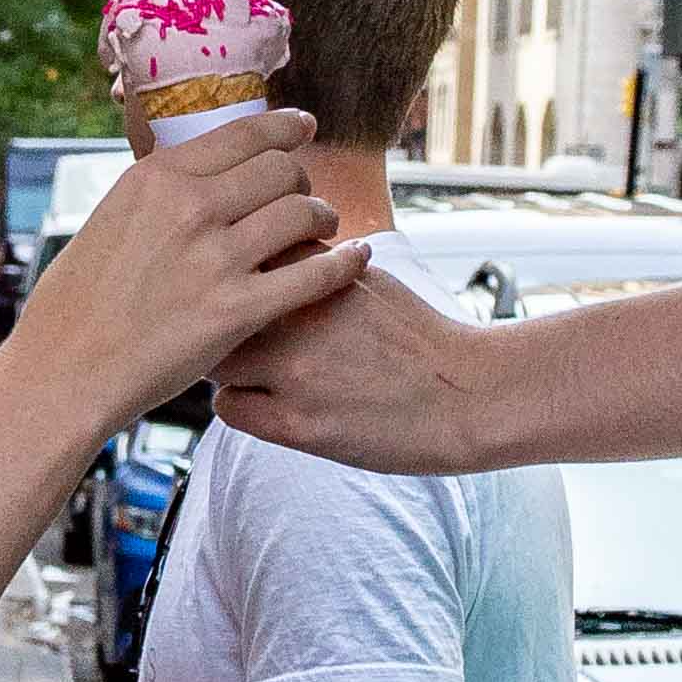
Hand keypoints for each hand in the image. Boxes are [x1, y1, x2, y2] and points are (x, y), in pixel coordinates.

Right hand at [14, 106, 352, 419]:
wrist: (63, 371)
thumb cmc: (76, 306)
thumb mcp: (109, 221)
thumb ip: (158, 197)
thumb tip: (193, 177)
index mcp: (156, 179)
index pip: (241, 133)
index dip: (284, 127)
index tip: (303, 128)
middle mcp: (189, 206)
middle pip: (280, 169)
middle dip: (302, 180)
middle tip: (306, 197)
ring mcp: (215, 258)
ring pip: (302, 212)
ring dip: (324, 217)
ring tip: (328, 229)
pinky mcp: (236, 310)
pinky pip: (314, 273)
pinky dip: (344, 263)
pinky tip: (357, 260)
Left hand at [213, 260, 502, 472]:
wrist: (467, 397)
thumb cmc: (418, 338)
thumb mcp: (366, 281)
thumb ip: (312, 269)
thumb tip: (266, 257)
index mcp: (320, 275)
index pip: (239, 256)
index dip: (231, 273)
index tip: (237, 287)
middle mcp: (301, 317)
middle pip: (215, 305)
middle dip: (216, 316)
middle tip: (228, 330)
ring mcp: (296, 373)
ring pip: (214, 359)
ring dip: (224, 362)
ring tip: (250, 369)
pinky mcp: (297, 425)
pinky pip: (228, 407)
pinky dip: (240, 402)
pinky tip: (265, 401)